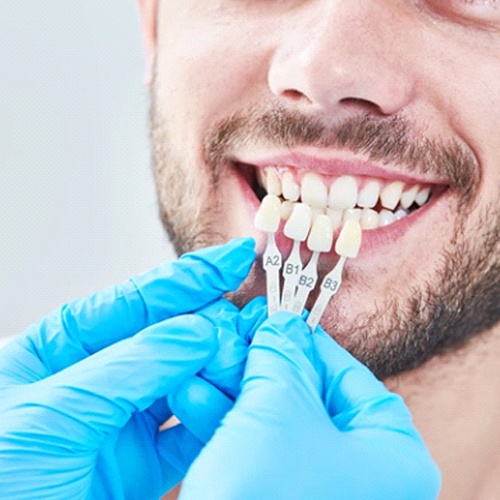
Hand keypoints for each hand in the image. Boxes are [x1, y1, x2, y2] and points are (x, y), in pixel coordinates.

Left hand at [0, 238, 254, 499]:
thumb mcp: (52, 412)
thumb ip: (130, 368)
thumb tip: (196, 332)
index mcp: (62, 348)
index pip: (135, 300)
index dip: (189, 277)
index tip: (233, 259)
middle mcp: (98, 377)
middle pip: (167, 336)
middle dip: (209, 323)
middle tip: (245, 318)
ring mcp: (122, 420)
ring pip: (186, 380)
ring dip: (218, 368)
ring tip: (245, 357)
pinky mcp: (142, 464)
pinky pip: (191, 432)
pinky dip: (215, 418)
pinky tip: (232, 403)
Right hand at [180, 312, 441, 499]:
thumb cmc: (268, 494)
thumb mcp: (277, 408)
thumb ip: (282, 356)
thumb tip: (281, 324)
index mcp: (392, 456)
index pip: (351, 377)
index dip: (310, 343)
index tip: (279, 322)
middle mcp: (367, 478)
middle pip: (310, 399)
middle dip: (262, 367)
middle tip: (236, 339)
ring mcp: (324, 493)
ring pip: (279, 426)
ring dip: (235, 392)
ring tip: (204, 363)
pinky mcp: (284, 499)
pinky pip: (261, 453)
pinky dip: (229, 426)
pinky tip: (194, 398)